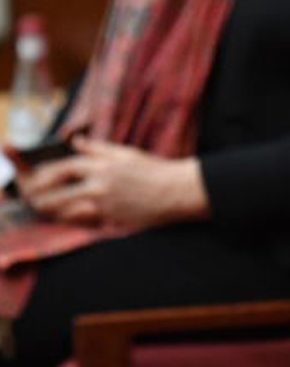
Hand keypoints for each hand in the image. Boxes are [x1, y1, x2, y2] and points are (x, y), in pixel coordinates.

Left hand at [16, 137, 209, 229]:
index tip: (36, 180)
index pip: (61, 169)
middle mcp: (99, 185)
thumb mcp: (125, 152)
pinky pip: (84, 224)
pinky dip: (75, 221)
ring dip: (54, 212)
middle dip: (41, 198)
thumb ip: (97, 148)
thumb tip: (76, 141)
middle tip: (35, 200)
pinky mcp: (112, 221)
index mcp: (101, 165)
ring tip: (49, 210)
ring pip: (66, 212)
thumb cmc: (154, 170)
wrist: (177, 191)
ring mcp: (105, 205)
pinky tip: (72, 219)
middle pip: (56, 194)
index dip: (44, 175)